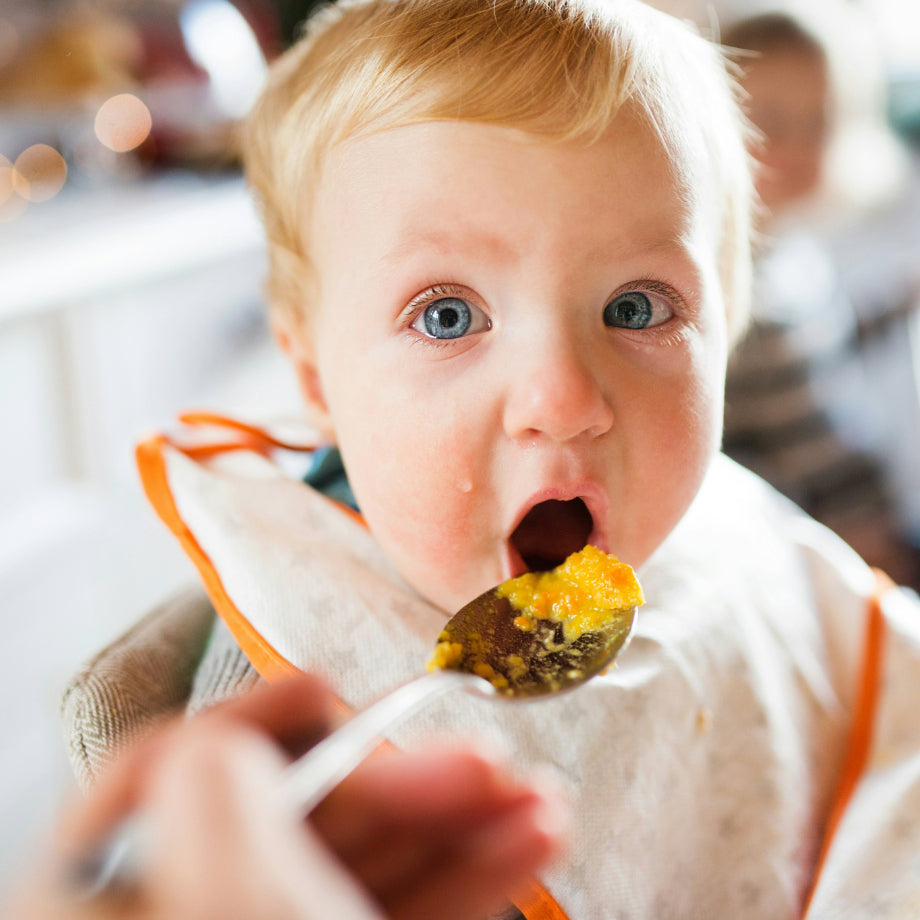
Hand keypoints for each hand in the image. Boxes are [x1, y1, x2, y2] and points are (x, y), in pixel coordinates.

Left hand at [7, 674, 567, 919]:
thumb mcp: (233, 912)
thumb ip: (211, 794)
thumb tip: (229, 740)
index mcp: (109, 911)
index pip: (165, 781)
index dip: (252, 726)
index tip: (335, 696)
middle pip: (289, 822)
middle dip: (402, 781)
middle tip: (490, 760)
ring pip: (358, 869)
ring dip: (458, 826)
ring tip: (542, 804)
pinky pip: (399, 917)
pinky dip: (466, 880)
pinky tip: (527, 846)